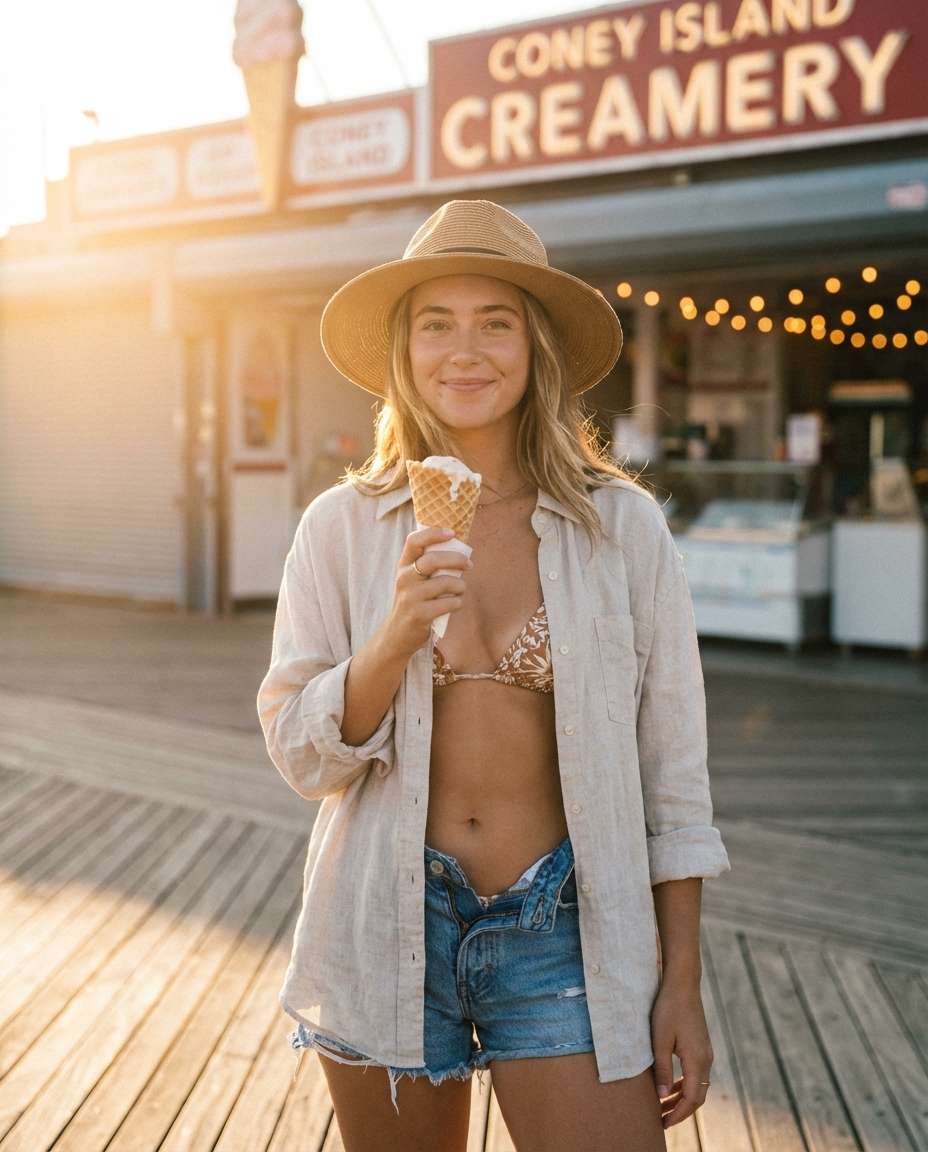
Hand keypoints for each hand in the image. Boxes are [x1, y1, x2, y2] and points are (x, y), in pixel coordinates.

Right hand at [382, 526, 472, 659]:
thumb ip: (428, 565)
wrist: (397, 634)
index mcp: (403, 565)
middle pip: (432, 560)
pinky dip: (457, 602)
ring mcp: (410, 597)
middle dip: (456, 560)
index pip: (414, 541)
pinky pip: (448, 603)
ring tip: (460, 590)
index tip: (452, 533)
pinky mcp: (419, 614)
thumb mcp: (413, 580)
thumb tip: (460, 552)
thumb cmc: (413, 602)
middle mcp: (404, 578)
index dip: (433, 533)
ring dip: (460, 586)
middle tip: (469, 564)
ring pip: (444, 583)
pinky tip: (455, 604)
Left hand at [650, 978, 713, 1129]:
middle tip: (662, 1120)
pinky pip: (696, 1073)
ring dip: (682, 1098)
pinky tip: (672, 1086)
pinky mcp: (701, 1045)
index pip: (691, 1099)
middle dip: (680, 1111)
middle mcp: (706, 1060)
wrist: (683, 984)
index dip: (678, 1114)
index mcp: (697, 1061)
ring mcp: (705, 1052)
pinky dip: (685, 1084)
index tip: (663, 1124)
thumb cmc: (668, 1009)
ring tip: (664, 1107)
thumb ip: (662, 1069)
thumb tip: (662, 1096)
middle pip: (697, 1096)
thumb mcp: (659, 1040)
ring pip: (697, 1085)